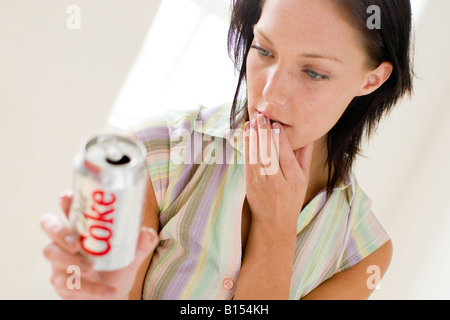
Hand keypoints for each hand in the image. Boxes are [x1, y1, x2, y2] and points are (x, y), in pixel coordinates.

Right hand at [40, 191, 158, 299]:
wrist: (113, 295)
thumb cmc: (117, 267)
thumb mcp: (132, 254)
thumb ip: (141, 243)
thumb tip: (145, 233)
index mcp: (82, 226)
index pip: (69, 206)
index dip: (65, 200)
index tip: (67, 198)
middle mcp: (66, 239)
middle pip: (48, 224)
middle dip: (59, 231)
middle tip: (76, 243)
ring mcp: (59, 260)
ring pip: (51, 253)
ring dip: (71, 261)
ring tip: (91, 268)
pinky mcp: (60, 282)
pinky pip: (66, 283)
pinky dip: (88, 288)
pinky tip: (106, 291)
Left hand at [244, 114, 313, 236]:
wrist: (274, 223)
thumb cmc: (291, 199)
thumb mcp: (303, 180)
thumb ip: (305, 157)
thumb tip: (308, 136)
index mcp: (294, 181)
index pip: (286, 157)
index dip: (280, 140)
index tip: (277, 124)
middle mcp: (277, 183)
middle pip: (269, 155)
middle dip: (264, 134)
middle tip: (262, 116)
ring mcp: (261, 184)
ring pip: (256, 158)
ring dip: (253, 138)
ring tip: (253, 121)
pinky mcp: (249, 185)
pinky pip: (248, 163)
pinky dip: (247, 148)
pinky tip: (247, 134)